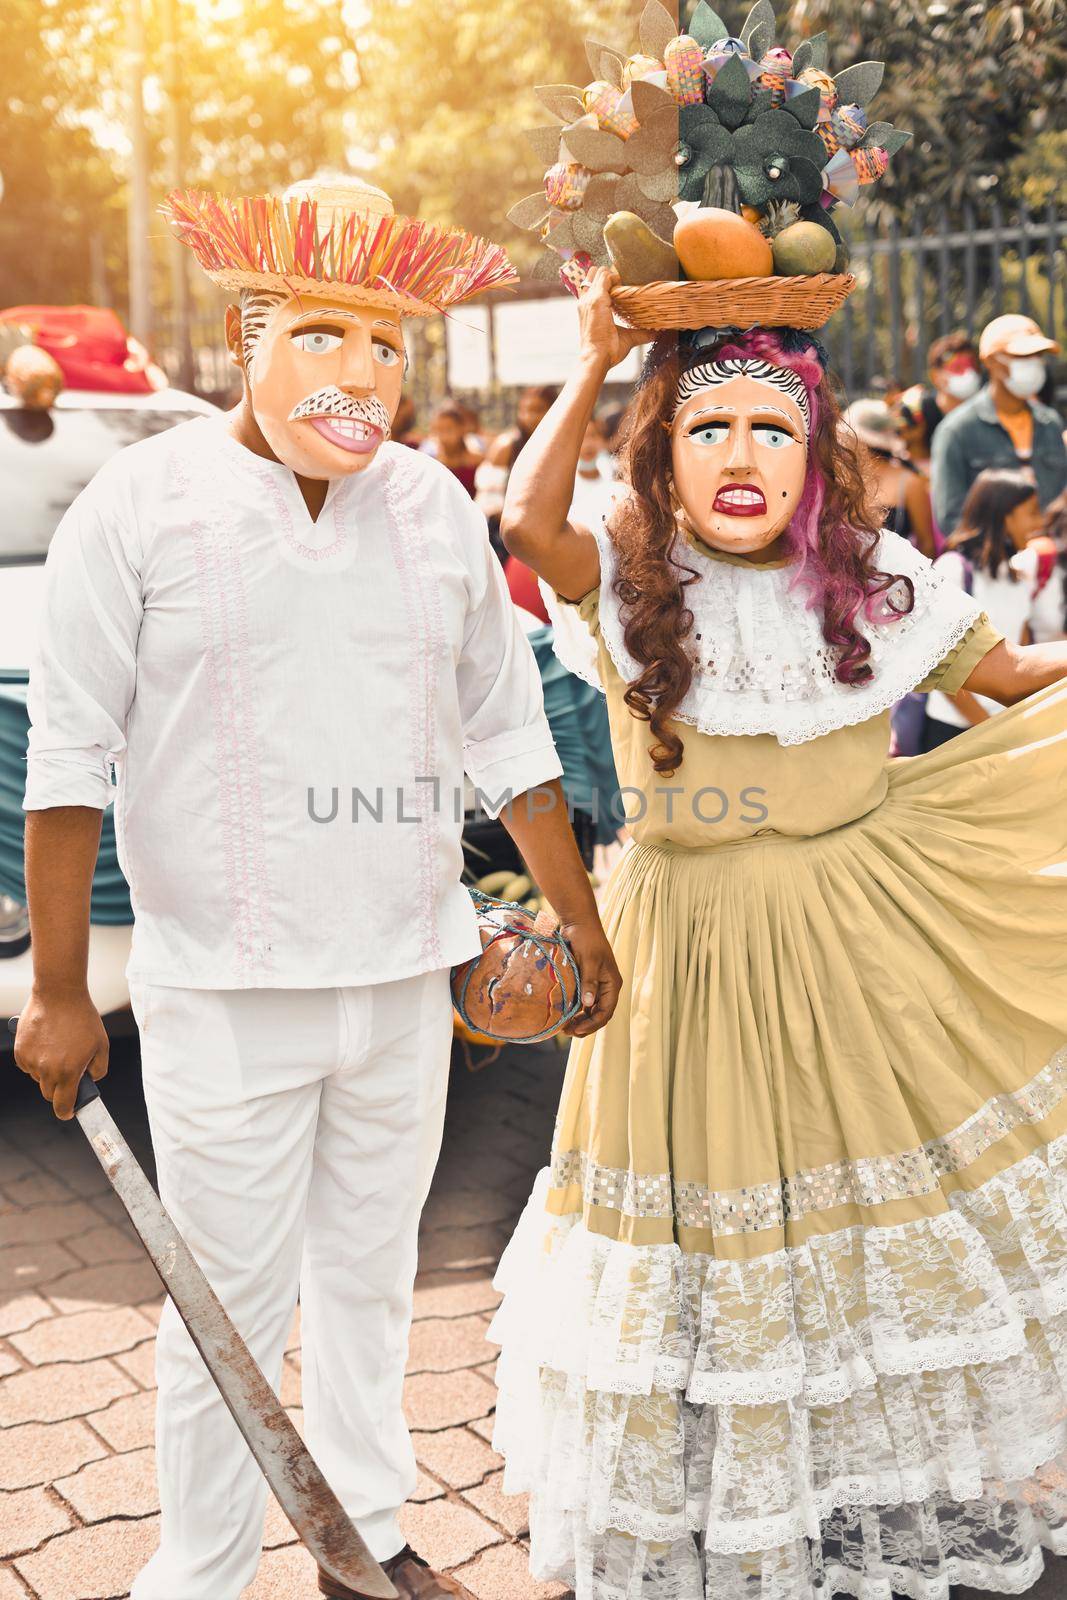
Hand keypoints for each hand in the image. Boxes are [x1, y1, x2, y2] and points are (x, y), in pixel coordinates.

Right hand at [13, 989, 108, 1119]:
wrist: (59, 994)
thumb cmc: (83, 1018)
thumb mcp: (102, 1044)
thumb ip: (99, 1069)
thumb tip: (90, 1082)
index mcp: (68, 1072)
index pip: (63, 1106)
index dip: (66, 1112)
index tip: (69, 1112)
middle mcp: (47, 1070)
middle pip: (49, 1093)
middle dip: (59, 1088)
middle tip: (69, 1070)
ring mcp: (31, 1061)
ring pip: (38, 1078)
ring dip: (47, 1071)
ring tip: (58, 1048)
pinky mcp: (20, 1051)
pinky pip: (28, 1065)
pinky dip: (35, 1060)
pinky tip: (45, 1043)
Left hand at [558, 916, 622, 1037]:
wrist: (578, 922)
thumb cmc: (586, 938)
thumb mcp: (589, 959)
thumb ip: (589, 981)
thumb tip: (588, 1004)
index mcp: (612, 984)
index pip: (606, 1012)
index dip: (592, 1024)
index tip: (576, 1029)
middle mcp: (605, 987)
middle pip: (598, 1014)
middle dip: (584, 1025)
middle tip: (566, 1032)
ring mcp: (595, 985)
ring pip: (589, 1010)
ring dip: (578, 1020)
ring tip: (563, 1027)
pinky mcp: (584, 981)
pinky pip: (581, 1001)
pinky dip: (573, 1010)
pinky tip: (562, 1014)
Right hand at [576, 266, 650, 372]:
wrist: (597, 357)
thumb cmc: (608, 351)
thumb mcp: (626, 338)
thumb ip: (641, 333)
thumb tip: (657, 334)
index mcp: (588, 309)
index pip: (593, 285)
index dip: (606, 281)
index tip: (621, 286)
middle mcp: (586, 301)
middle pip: (594, 274)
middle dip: (608, 273)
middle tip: (623, 283)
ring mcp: (590, 299)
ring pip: (599, 272)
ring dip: (613, 273)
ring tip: (624, 282)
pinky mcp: (597, 299)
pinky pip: (605, 277)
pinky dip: (615, 277)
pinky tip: (624, 283)